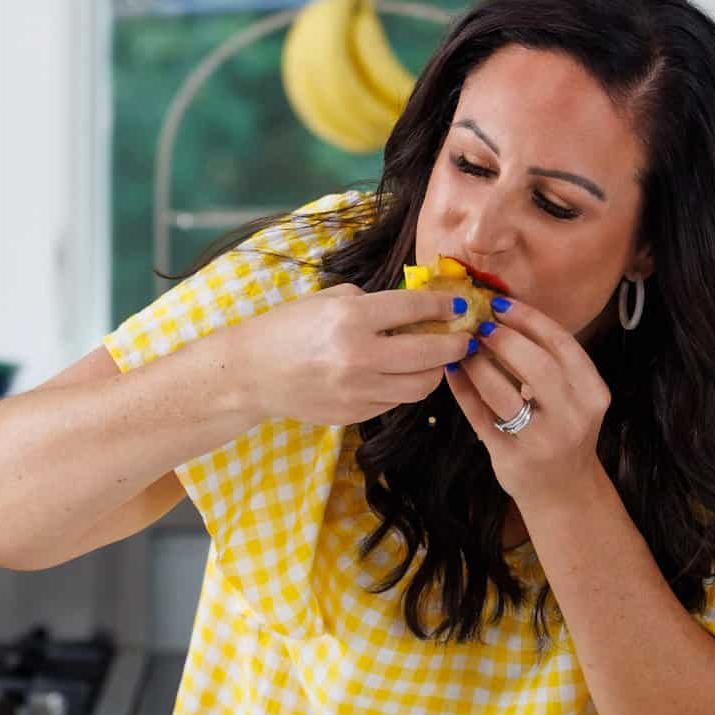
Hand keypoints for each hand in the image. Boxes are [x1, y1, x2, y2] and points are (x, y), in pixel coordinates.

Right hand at [227, 284, 472, 426]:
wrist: (250, 373)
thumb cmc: (287, 329)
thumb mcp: (327, 300)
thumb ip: (371, 303)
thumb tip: (413, 308)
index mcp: (351, 319)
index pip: (415, 309)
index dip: (445, 305)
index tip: (460, 305)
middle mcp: (359, 356)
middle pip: (429, 353)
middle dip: (455, 344)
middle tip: (464, 339)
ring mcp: (358, 390)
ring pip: (421, 385)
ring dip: (436, 371)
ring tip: (437, 360)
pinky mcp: (355, 413)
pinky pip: (396, 401)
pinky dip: (406, 387)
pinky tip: (404, 375)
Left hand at [444, 298, 611, 501]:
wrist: (564, 490)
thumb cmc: (563, 430)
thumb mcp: (573, 397)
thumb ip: (550, 361)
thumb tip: (505, 312)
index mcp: (592, 393)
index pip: (562, 344)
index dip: (528, 319)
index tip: (501, 304)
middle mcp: (573, 416)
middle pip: (537, 364)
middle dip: (504, 338)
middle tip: (480, 325)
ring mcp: (542, 440)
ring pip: (503, 392)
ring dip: (477, 363)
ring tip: (463, 347)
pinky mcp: (511, 457)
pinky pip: (480, 416)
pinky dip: (462, 390)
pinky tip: (452, 371)